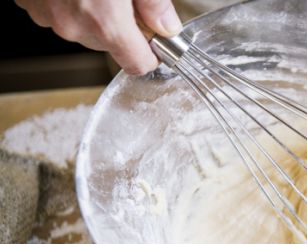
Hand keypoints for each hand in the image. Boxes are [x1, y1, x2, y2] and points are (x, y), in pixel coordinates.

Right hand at [15, 0, 182, 74]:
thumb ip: (154, 2)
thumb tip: (166, 24)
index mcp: (105, 21)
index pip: (137, 64)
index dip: (150, 53)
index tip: (155, 42)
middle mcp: (73, 25)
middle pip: (109, 45)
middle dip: (121, 27)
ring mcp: (47, 15)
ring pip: (83, 29)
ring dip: (93, 13)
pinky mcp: (29, 3)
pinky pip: (58, 12)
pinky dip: (69, 1)